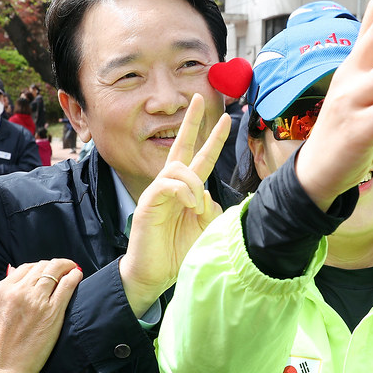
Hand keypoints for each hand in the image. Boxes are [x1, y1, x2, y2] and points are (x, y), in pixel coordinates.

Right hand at [0, 259, 81, 372]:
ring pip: (54, 271)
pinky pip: (66, 285)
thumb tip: (12, 275)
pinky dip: (73, 276)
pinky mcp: (52, 312)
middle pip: (40, 267)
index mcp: (0, 291)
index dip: (37, 267)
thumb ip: (0, 295)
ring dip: (65, 266)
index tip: (45, 271)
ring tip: (71, 268)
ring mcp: (36, 301)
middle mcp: (18, 292)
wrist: (0, 371)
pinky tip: (77, 275)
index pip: (24, 268)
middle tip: (61, 268)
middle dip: (52, 265)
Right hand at [120, 94, 231, 315]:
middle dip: (191, 122)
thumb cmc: (177, 252)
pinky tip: (189, 206)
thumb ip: (211, 210)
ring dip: (193, 182)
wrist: (154, 274)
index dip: (212, 137)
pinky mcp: (147, 202)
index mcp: (187, 190)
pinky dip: (183, 192)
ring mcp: (158, 192)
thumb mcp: (204, 230)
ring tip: (195, 206)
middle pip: (181, 146)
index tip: (225, 117)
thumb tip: (208, 194)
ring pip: (178, 167)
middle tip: (199, 98)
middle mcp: (172, 186)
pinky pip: (167, 184)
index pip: (201, 157)